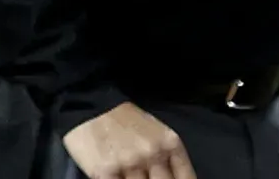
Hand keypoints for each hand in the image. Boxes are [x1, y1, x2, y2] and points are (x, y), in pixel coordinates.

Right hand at [62, 102, 196, 178]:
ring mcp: (130, 164)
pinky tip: (120, 178)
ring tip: (134, 175)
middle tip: (150, 177)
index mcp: (170, 144)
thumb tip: (174, 177)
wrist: (93, 107)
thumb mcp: (158, 133)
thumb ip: (169, 157)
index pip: (185, 178)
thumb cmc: (127, 121)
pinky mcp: (105, 171)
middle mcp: (153, 154)